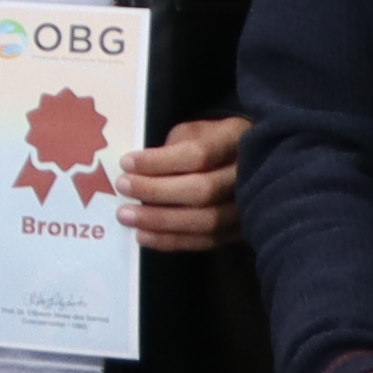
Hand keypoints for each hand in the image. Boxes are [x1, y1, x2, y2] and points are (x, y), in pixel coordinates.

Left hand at [118, 116, 249, 253]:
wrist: (248, 162)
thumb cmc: (212, 142)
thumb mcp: (195, 131)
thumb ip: (172, 146)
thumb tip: (139, 171)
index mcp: (236, 139)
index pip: (198, 154)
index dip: (160, 162)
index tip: (126, 162)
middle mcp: (249, 175)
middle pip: (202, 190)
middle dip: (156, 191)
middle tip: (123, 187)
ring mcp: (249, 207)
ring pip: (206, 221)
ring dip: (161, 221)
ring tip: (126, 216)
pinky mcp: (241, 231)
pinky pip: (206, 241)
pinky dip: (172, 241)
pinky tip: (144, 236)